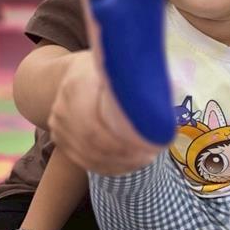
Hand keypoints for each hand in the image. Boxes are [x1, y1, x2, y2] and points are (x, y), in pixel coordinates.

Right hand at [48, 51, 157, 174]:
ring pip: (90, 155)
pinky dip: (110, 166)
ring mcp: (58, 125)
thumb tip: (170, 88)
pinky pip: (85, 160)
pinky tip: (129, 163)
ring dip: (121, 162)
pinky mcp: (60, 139)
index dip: (121, 139)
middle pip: (93, 143)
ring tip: (144, 158)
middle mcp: (63, 107)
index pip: (94, 123)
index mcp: (77, 85)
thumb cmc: (104, 70)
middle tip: (151, 154)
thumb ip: (137, 78)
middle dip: (125, 154)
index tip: (149, 142)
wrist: (71, 75)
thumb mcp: (118, 63)